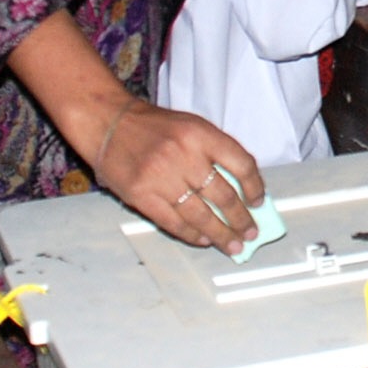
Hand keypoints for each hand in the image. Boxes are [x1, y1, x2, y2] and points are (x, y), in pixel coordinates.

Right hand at [96, 99, 265, 254]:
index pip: (241, 164)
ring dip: (221, 234)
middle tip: (250, 232)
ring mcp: (161, 177)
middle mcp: (184, 155)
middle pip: (223, 196)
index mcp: (200, 134)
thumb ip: (215, 152)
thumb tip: (240, 189)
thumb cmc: (152, 126)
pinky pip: (174, 223)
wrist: (109, 122)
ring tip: (232, 244)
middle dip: (241, 219)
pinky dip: (192, 235)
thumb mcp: (190, 126)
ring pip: (201, 215)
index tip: (258, 202)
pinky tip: (204, 239)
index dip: (254, 187)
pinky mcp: (142, 195)